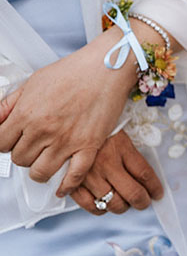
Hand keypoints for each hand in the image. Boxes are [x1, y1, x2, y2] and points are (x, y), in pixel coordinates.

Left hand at [0, 19, 161, 193]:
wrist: (106, 68)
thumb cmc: (72, 72)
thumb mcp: (33, 82)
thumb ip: (10, 104)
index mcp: (26, 114)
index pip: (1, 143)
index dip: (6, 143)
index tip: (13, 141)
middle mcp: (43, 130)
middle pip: (20, 159)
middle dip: (23, 154)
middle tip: (33, 147)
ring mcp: (66, 141)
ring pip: (40, 172)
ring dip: (39, 171)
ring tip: (44, 164)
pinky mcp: (89, 146)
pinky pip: (74, 176)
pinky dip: (66, 186)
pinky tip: (62, 188)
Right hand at [69, 131, 163, 215]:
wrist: (65, 124)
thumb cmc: (94, 130)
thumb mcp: (117, 134)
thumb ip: (129, 155)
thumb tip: (144, 178)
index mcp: (121, 148)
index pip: (145, 174)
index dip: (155, 187)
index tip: (158, 193)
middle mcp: (107, 164)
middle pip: (133, 193)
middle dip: (142, 202)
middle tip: (144, 202)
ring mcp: (90, 175)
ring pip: (114, 203)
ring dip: (122, 207)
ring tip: (124, 203)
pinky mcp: (73, 183)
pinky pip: (90, 205)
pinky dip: (100, 209)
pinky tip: (104, 205)